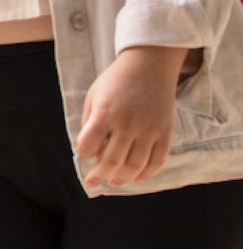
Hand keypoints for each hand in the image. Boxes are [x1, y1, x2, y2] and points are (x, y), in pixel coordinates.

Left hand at [76, 45, 184, 187]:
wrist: (148, 66)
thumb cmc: (115, 81)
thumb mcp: (94, 96)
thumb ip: (90, 123)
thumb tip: (92, 152)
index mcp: (105, 114)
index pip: (88, 145)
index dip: (84, 152)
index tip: (84, 153)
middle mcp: (127, 124)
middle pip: (112, 161)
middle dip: (100, 175)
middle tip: (94, 182)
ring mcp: (148, 130)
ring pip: (135, 165)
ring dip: (122, 178)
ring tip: (113, 181)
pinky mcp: (165, 132)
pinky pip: (158, 160)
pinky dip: (147, 173)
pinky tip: (137, 177)